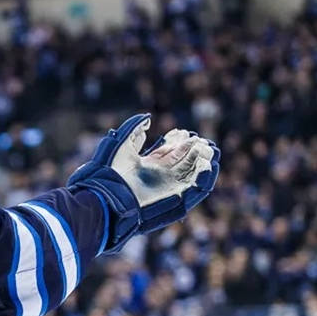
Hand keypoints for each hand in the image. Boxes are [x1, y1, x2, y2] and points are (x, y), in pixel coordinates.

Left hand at [67, 114, 218, 252]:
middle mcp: (159, 176)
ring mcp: (168, 186)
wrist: (109, 194)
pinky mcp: (175, 197)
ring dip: (202, 158)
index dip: (177, 140)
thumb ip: (133, 128)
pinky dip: (205, 176)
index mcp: (147, 165)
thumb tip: (147, 118)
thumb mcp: (121, 144)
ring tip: (206, 146)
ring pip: (192, 171)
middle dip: (193, 147)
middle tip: (197, 138)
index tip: (181, 131)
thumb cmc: (111, 171)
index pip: (169, 151)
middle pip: (183, 159)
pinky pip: (196, 188)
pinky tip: (207, 163)